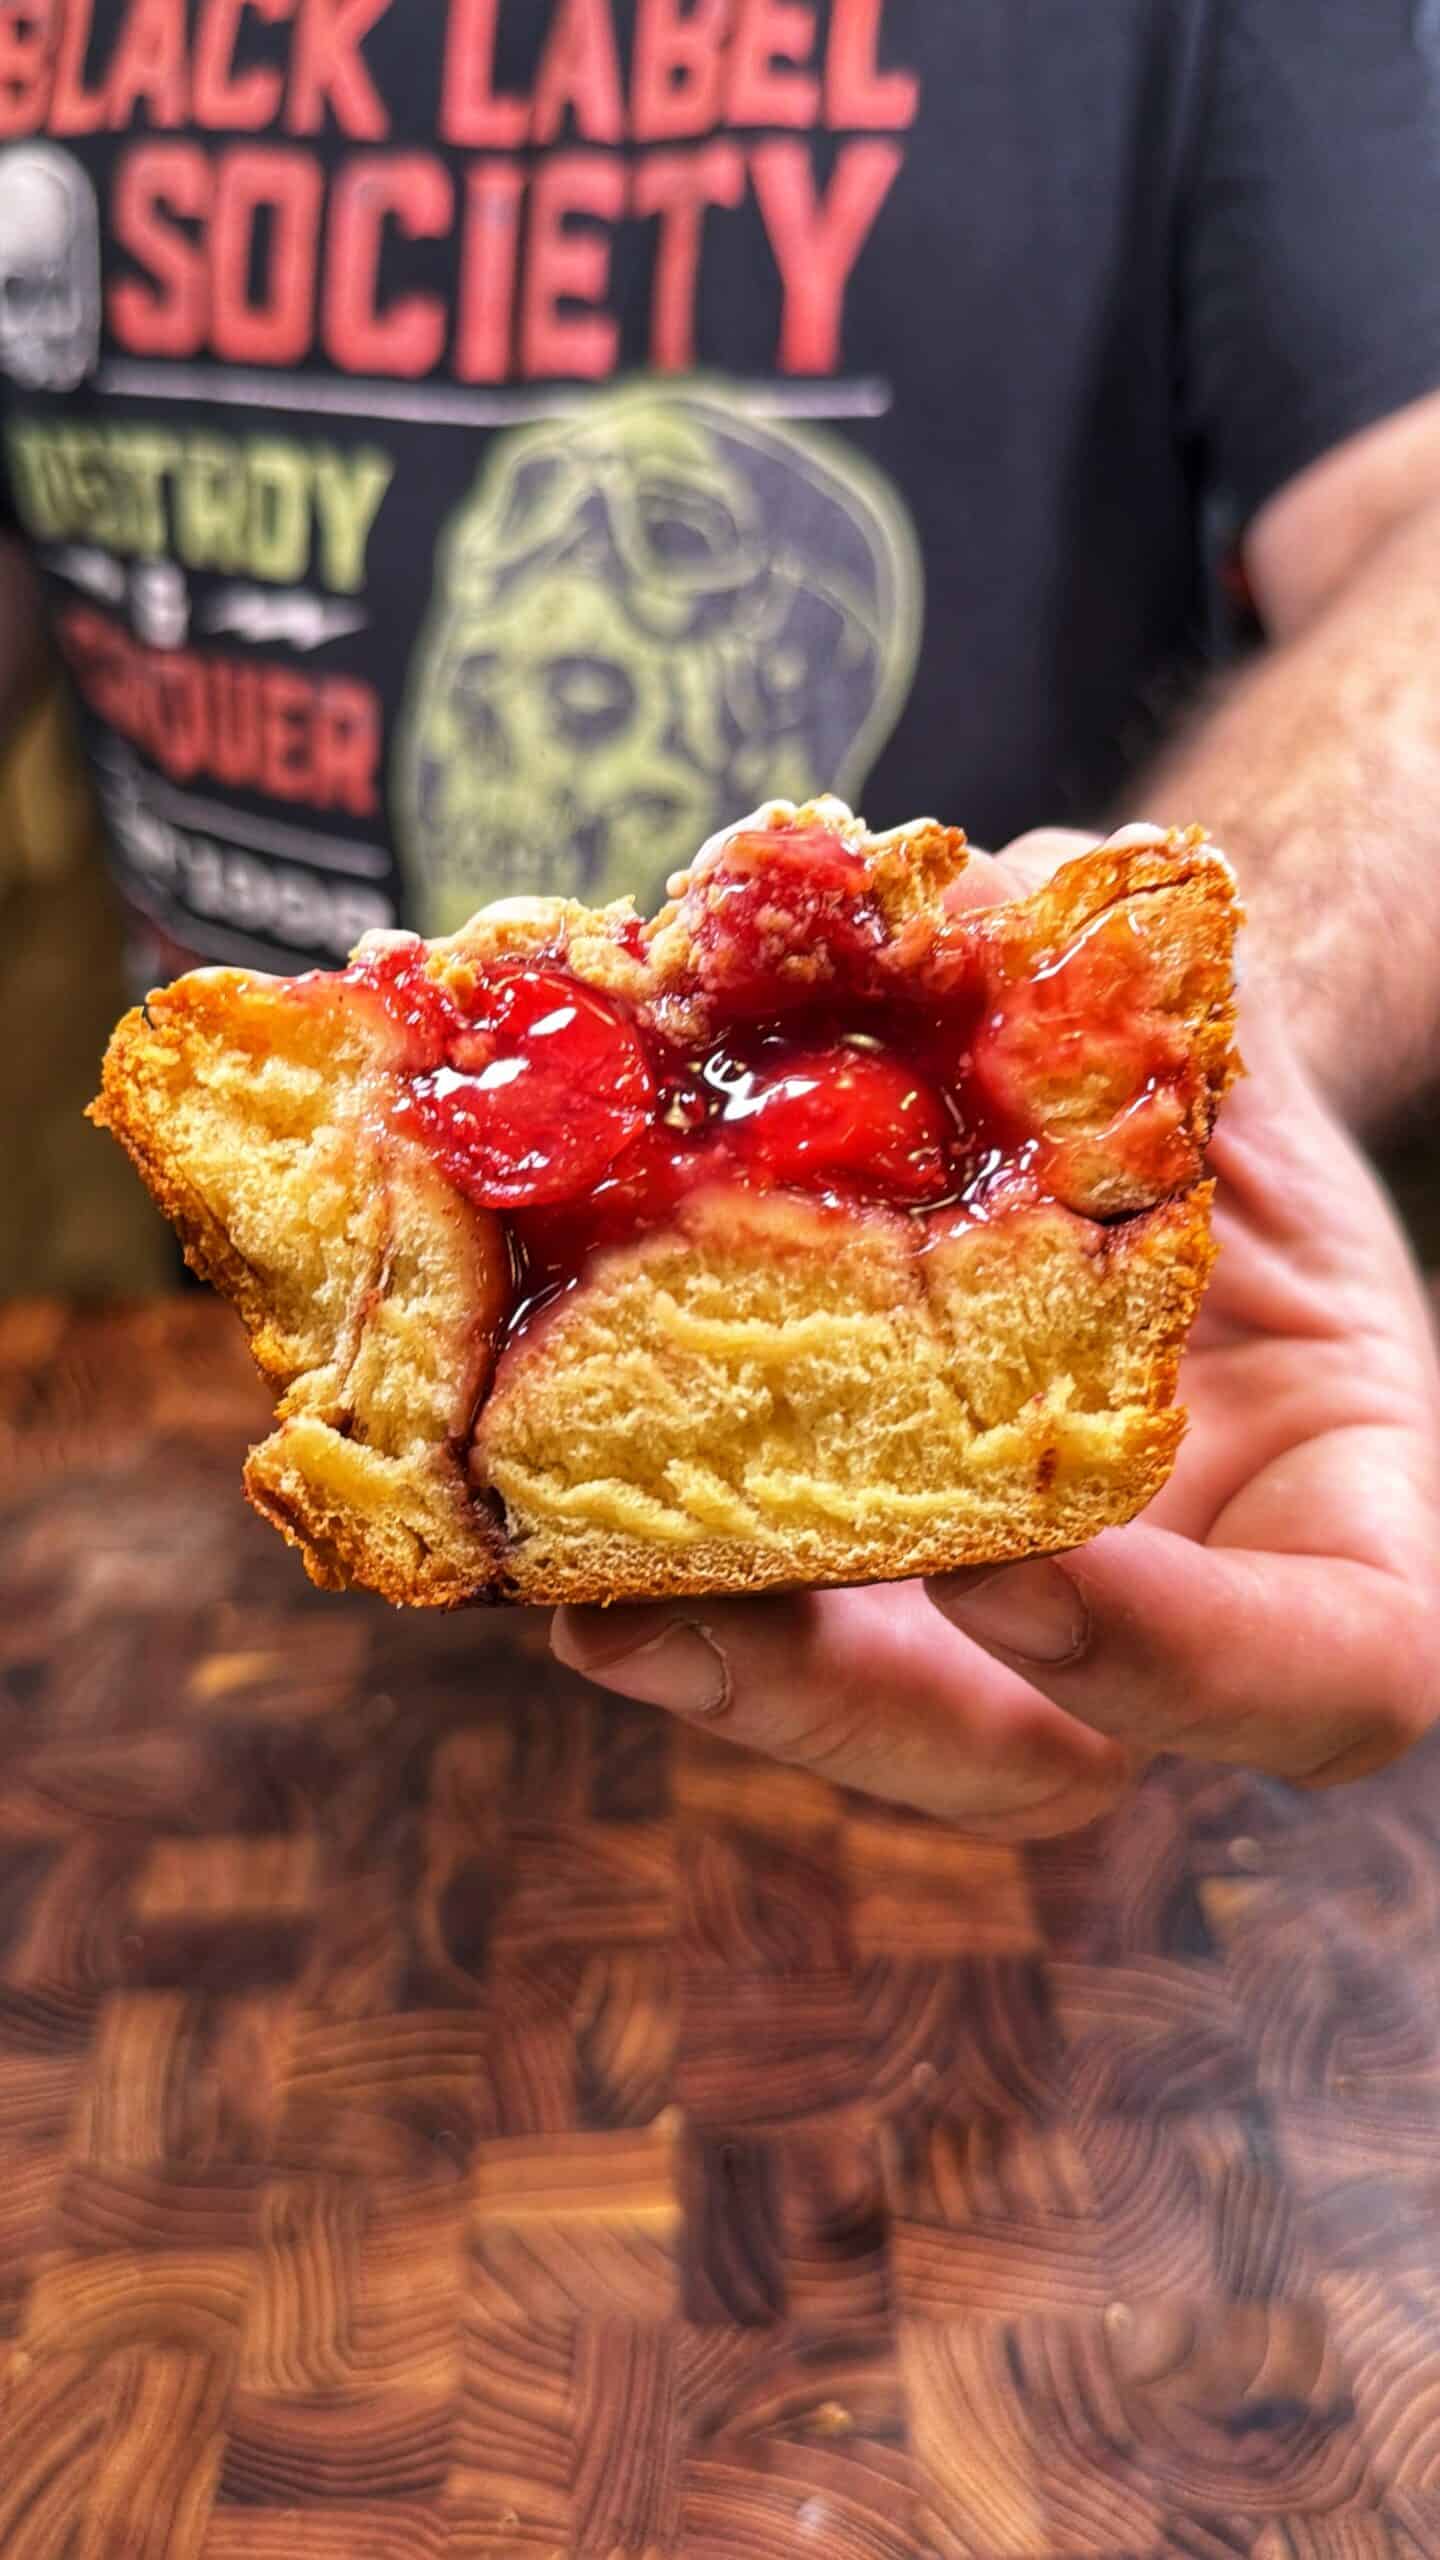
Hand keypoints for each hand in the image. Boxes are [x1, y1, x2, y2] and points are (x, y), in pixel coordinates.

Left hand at [551, 834, 1439, 1833]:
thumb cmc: (1228, 1129)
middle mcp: (1174, 1620)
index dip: (1179, 1662)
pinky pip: (774, 1608)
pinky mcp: (878, 1577)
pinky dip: (652, 1546)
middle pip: (1034, 1765)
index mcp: (1348, 1528)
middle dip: (843, 1704)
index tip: (1019, 1572)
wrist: (1151, 1152)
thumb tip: (944, 911)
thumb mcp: (1235, 1078)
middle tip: (668, 1624)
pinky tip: (529, 1471)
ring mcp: (1016, 1626)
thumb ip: (1130, 1029)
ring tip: (556, 1568)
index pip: (1330, 1677)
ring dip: (705, 1646)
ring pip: (870, 1713)